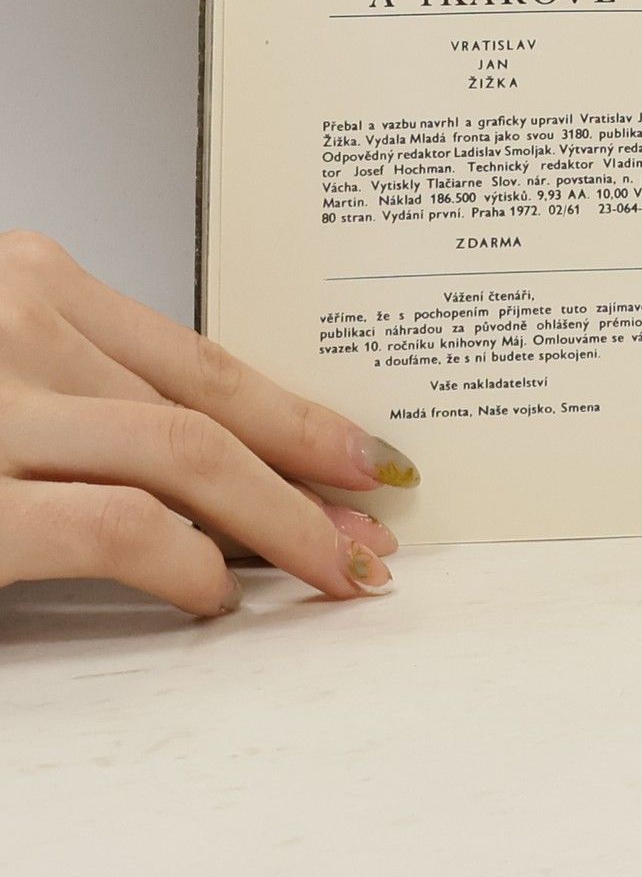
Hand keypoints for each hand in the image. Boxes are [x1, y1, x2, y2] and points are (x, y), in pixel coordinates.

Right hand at [0, 229, 416, 615]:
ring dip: (279, 522)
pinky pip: (120, 525)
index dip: (294, 416)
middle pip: (206, 408)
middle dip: (307, 475)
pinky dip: (187, 562)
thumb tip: (198, 448)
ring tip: (327, 567)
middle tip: (371, 525)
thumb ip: (77, 384)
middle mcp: (21, 325)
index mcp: (33, 283)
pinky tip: (212, 593)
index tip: (359, 454)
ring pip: (188, 456)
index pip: (199, 361)